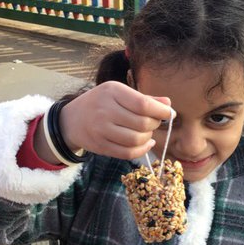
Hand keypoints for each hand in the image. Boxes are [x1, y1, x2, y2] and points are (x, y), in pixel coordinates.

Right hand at [58, 81, 173, 160]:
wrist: (73, 119)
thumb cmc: (103, 103)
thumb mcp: (120, 94)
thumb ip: (145, 99)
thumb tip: (168, 103)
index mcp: (112, 91)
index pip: (143, 104)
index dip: (161, 111)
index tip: (170, 114)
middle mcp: (105, 109)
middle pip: (143, 123)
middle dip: (154, 124)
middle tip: (153, 122)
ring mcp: (101, 129)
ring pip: (137, 139)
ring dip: (148, 137)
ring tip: (146, 132)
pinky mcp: (101, 145)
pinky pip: (129, 153)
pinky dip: (142, 150)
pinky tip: (146, 143)